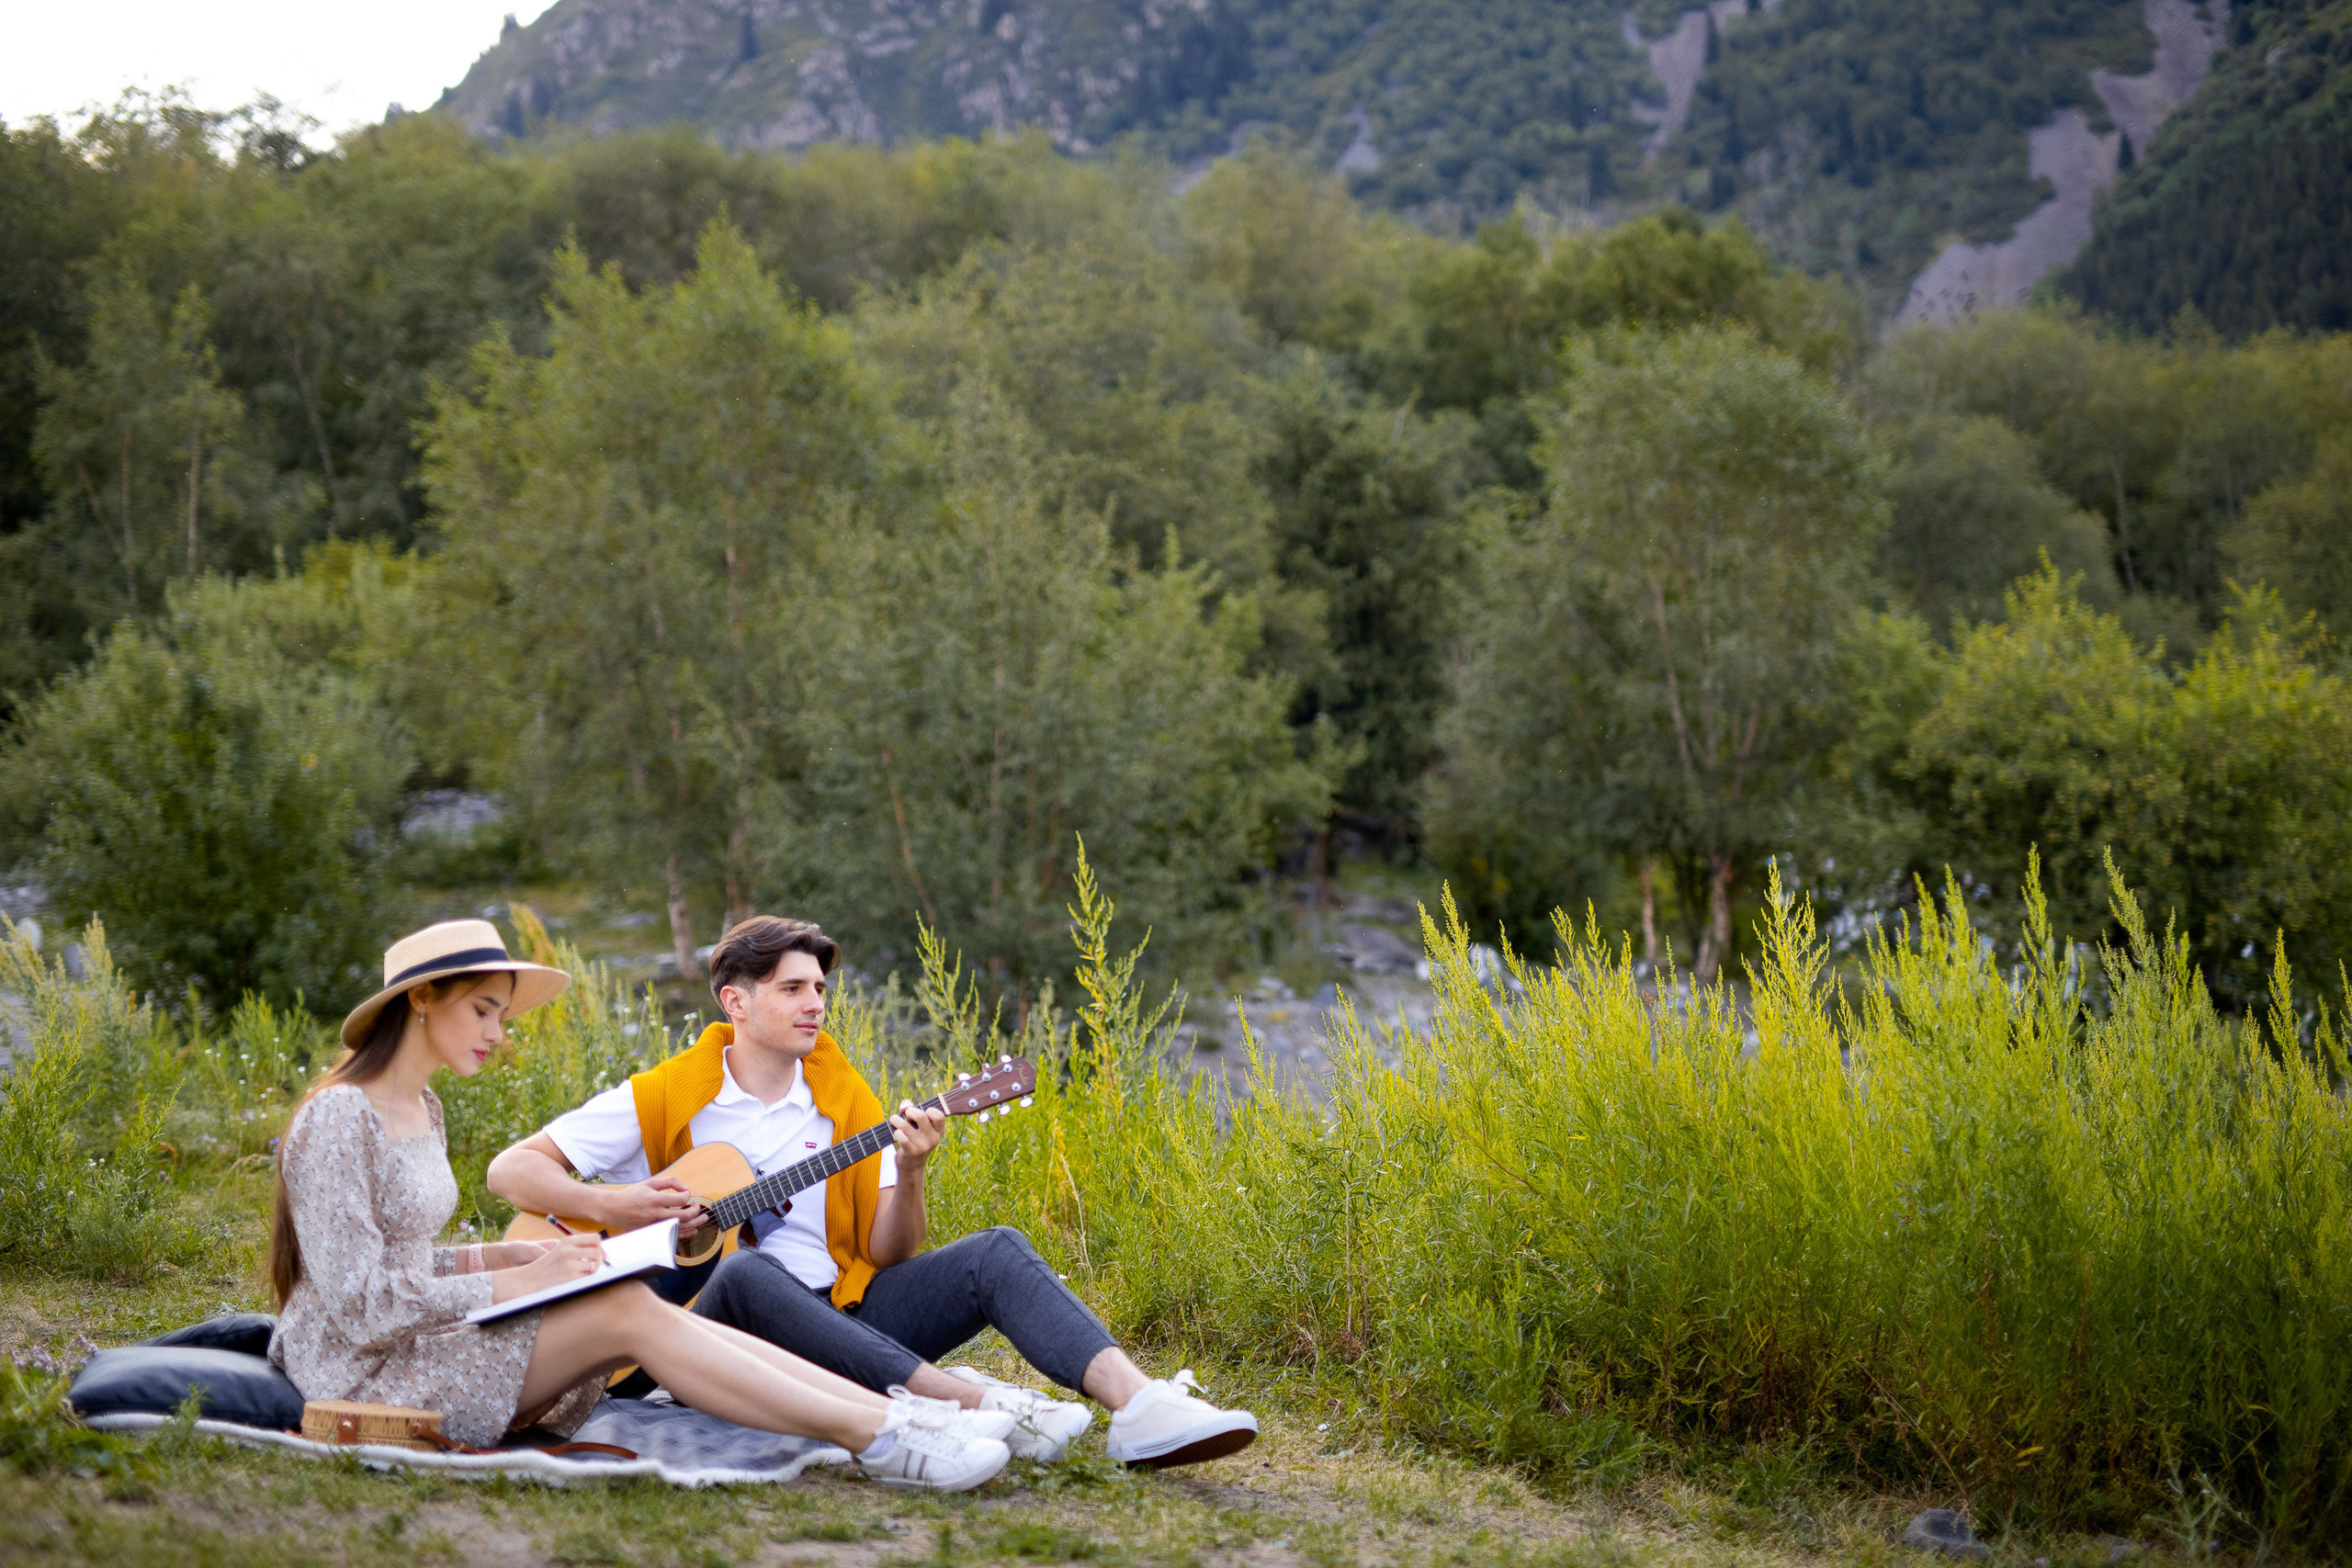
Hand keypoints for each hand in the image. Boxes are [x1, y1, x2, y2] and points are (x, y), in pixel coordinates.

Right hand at [490, 1233, 604, 1302]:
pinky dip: (584, 1279)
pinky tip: (574, 1280)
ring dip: (591, 1271)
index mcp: (568, 1241)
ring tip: (581, 1274)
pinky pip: (587, 1277)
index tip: (599, 1254)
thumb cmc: (546, 1267)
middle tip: (593, 1267)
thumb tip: (602, 1252)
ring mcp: (570, 1264)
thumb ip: (578, 1248)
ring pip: (594, 1265)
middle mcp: (569, 1250)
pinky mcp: (571, 1277)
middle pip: (597, 1251)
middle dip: (599, 1260)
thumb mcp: (560, 1251)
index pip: (595, 1238)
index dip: (600, 1246)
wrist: (528, 1280)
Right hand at [592, 1174, 707, 1236]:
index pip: (680, 1199)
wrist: (613, 1209)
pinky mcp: (652, 1233)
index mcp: (655, 1199)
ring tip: (703, 1219)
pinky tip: (692, 1230)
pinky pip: (672, 1236)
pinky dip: (685, 1234)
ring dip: (695, 1224)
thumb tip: (685, 1188)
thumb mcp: (650, 1183)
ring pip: (680, 1228)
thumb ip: (669, 1182)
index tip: (687, 1194)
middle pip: (683, 1216)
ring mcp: (654, 1226)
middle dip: (696, 1212)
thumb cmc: (632, 1195)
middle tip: (700, 1207)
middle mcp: (655, 1214)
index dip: (688, 1196)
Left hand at [889, 1100, 946, 1168]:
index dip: (928, 1110)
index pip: (939, 1116)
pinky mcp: (911, 1152)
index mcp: (938, 1131)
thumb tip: (904, 1105)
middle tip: (905, 1115)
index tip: (921, 1112)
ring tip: (894, 1120)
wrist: (911, 1166)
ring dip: (896, 1120)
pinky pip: (901, 1138)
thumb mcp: (917, 1126)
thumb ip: (911, 1109)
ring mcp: (923, 1146)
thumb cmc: (913, 1140)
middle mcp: (933, 1139)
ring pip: (905, 1126)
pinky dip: (896, 1133)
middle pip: (921, 1116)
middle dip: (909, 1111)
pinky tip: (896, 1133)